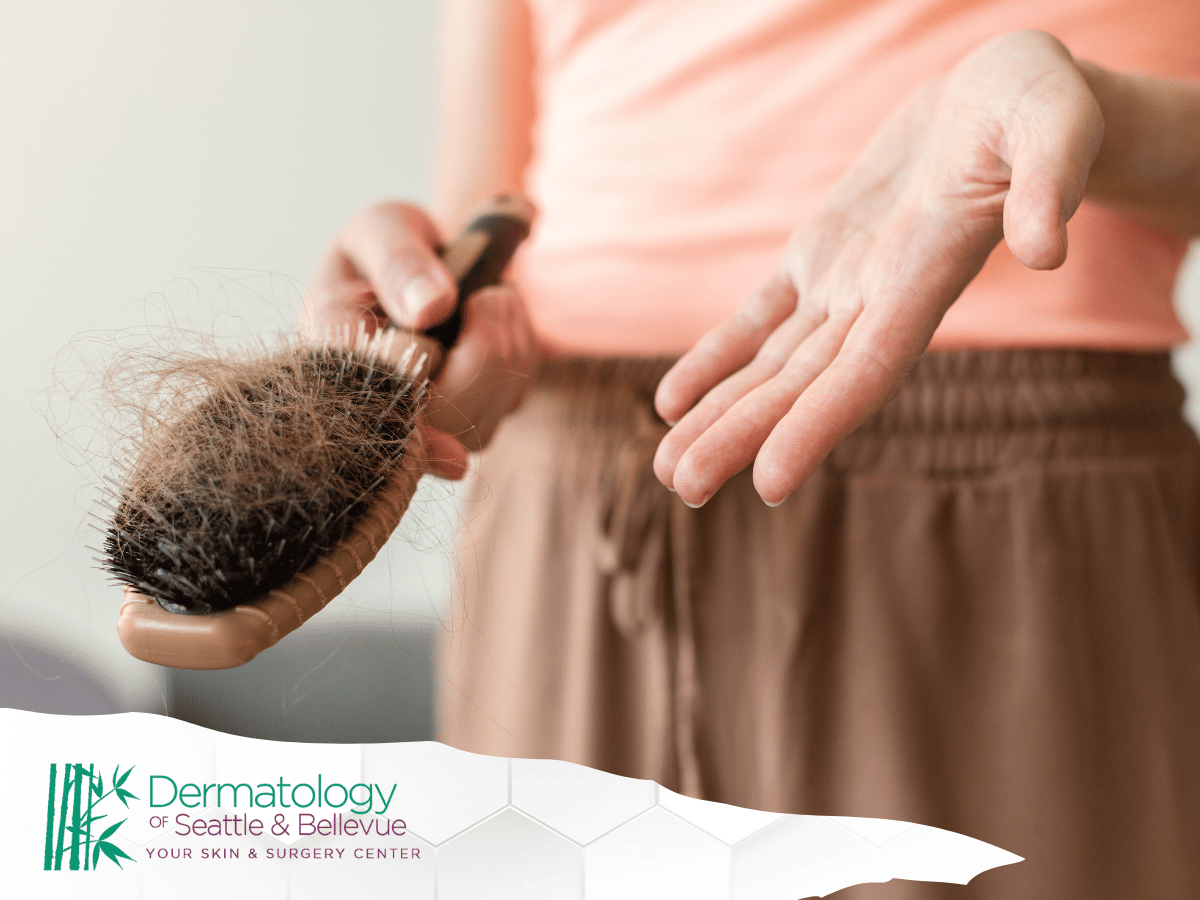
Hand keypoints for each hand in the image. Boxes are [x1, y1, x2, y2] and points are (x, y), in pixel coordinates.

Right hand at [303, 201, 537, 475]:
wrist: (419, 264)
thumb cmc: (390, 247)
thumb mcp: (384, 227)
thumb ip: (397, 260)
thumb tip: (430, 309)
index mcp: (331, 359)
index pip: (371, 409)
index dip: (417, 421)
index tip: (456, 410)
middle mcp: (371, 405)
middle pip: (440, 423)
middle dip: (486, 353)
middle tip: (492, 295)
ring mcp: (423, 422)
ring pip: (481, 420)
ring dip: (508, 347)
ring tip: (494, 296)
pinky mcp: (468, 420)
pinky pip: (508, 401)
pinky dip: (519, 354)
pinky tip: (497, 320)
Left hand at [654, 31, 1103, 506]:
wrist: (999, 101)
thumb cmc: (1038, 106)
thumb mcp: (1059, 123)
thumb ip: (1052, 182)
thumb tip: (1047, 249)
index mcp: (928, 278)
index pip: (866, 371)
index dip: (817, 426)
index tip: (769, 483)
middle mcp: (880, 300)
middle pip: (803, 385)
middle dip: (742, 436)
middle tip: (681, 487)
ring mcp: (845, 282)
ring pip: (773, 362)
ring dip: (721, 413)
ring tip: (667, 467)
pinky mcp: (820, 254)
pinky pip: (759, 315)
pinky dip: (717, 355)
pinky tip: (673, 400)